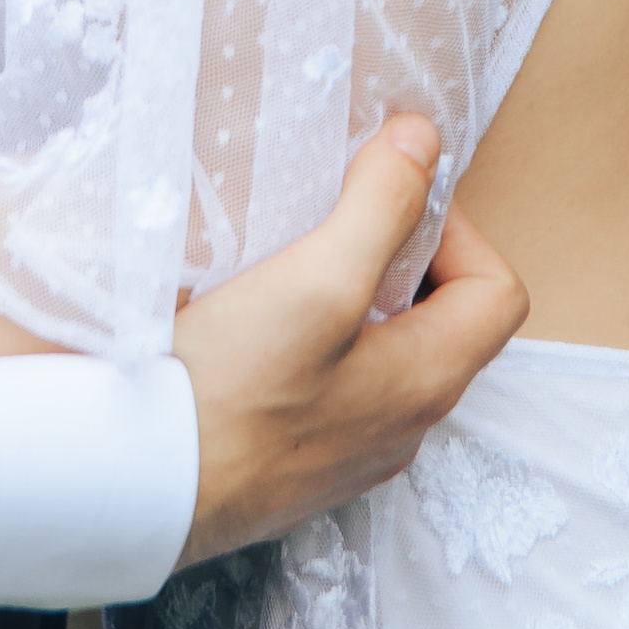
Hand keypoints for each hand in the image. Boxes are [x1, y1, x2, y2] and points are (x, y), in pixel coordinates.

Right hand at [173, 116, 525, 560]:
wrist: (132, 485)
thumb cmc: (227, 391)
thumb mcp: (314, 280)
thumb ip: (380, 207)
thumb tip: (423, 143)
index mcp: (427, 383)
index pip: (496, 291)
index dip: (456, 229)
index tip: (384, 199)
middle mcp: (402, 428)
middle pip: (442, 321)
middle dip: (400, 254)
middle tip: (333, 219)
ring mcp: (349, 454)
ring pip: (384, 355)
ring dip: (355, 297)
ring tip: (292, 264)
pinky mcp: (294, 464)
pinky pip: (333, 388)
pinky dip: (314, 341)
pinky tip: (256, 324)